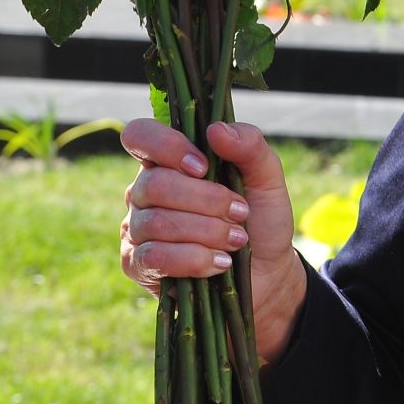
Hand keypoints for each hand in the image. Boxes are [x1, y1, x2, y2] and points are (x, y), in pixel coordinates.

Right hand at [119, 119, 306, 361]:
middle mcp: (144, 191)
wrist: (267, 273)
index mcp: (170, 162)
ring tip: (237, 240)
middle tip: (241, 213)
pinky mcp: (137, 265)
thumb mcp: (267, 178)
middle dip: (207, 200)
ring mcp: (136, 229)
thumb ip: (250, 146)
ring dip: (208, 232)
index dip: (166, 146)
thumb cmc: (261, 219)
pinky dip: (194, 259)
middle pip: (154, 184)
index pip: (140, 135)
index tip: (204, 166)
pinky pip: (155, 257)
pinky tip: (220, 263)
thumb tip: (216, 130)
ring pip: (157, 223)